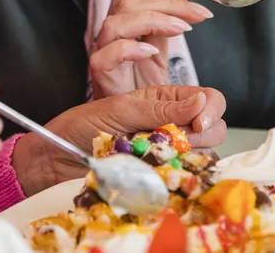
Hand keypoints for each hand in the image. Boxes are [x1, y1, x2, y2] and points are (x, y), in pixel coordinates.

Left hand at [12, 85, 227, 196]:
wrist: (60, 156)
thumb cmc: (83, 125)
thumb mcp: (120, 109)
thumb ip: (159, 108)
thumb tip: (199, 102)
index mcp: (165, 99)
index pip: (208, 98)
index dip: (210, 109)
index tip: (196, 123)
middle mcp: (172, 123)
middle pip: (215, 126)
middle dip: (204, 134)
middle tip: (175, 141)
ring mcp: (169, 150)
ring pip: (205, 153)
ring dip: (189, 154)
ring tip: (157, 154)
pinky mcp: (161, 173)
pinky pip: (186, 176)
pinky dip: (180, 175)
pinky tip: (160, 172)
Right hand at [89, 0, 214, 97]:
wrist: (131, 121)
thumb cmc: (140, 88)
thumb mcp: (158, 53)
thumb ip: (165, 29)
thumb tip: (188, 8)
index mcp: (123, 22)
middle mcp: (110, 34)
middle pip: (126, 0)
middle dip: (165, 0)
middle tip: (197, 13)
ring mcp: (102, 52)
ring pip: (115, 23)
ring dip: (152, 19)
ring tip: (181, 28)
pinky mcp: (100, 75)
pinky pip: (107, 55)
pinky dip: (130, 48)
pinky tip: (151, 52)